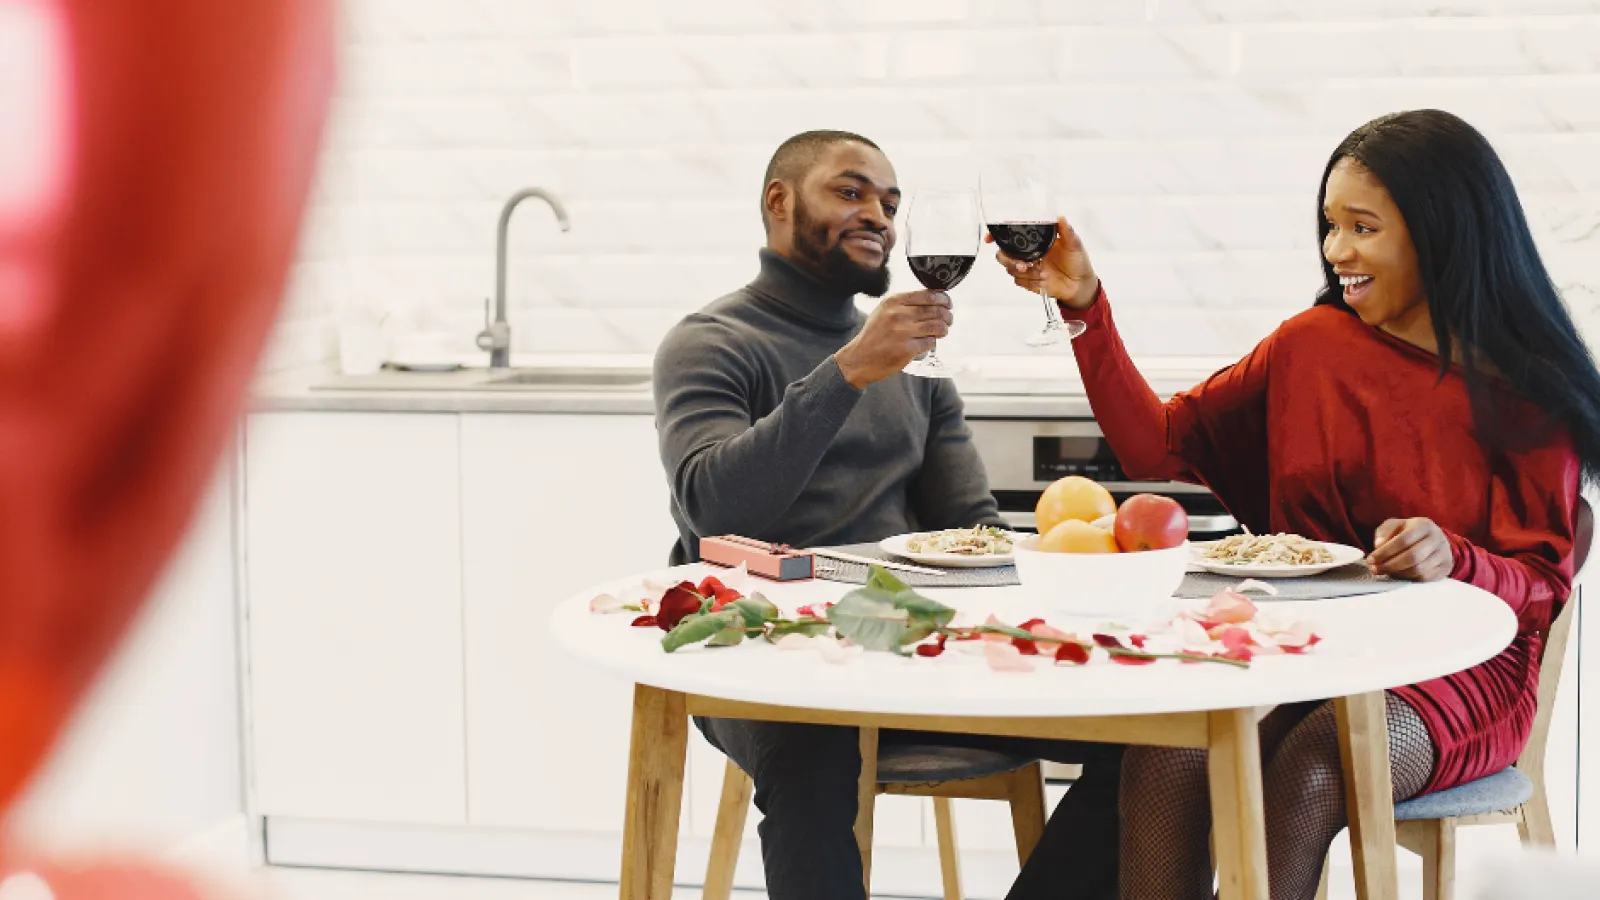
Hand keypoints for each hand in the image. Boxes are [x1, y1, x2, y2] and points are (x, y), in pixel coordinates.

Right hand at [833, 290, 952, 387]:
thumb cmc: (873, 336)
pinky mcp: (907, 349)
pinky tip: (928, 343)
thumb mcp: (883, 312)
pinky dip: (933, 342)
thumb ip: (904, 304)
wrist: (859, 358)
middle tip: (948, 320)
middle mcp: (898, 314)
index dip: (943, 299)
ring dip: (943, 329)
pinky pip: (931, 342)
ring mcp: (903, 332)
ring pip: (937, 326)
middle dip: (947, 315)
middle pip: (936, 310)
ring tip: (942, 331)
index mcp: (893, 302)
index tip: (947, 303)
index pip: (927, 295)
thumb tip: (932, 299)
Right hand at [987, 215, 1100, 308]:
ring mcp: (1027, 268)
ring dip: (1024, 272)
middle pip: (1003, 254)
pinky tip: (1043, 280)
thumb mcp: (1074, 244)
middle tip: (1024, 265)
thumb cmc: (1078, 262)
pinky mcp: (1028, 282)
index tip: (990, 239)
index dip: (997, 236)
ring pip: (1010, 269)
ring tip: (1041, 273)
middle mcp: (1028, 253)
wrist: (1081, 285)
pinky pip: (1019, 281)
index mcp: (1035, 241)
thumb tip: (1060, 218)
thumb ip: (1066, 231)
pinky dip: (1030, 281)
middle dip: (1009, 260)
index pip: (1011, 236)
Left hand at [1369, 518, 1453, 581]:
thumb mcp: (1396, 525)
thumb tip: (1378, 545)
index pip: (1403, 540)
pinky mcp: (1445, 567)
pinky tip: (1398, 574)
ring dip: (1397, 573)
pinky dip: (1408, 578)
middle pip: (1412, 557)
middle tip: (1375, 569)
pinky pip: (1424, 578)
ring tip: (1385, 571)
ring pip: (1418, 569)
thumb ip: (1384, 532)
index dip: (1385, 552)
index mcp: (1423, 525)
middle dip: (1390, 565)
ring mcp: (1443, 554)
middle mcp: (1436, 538)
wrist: (1435, 539)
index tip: (1371, 559)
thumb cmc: (1410, 532)